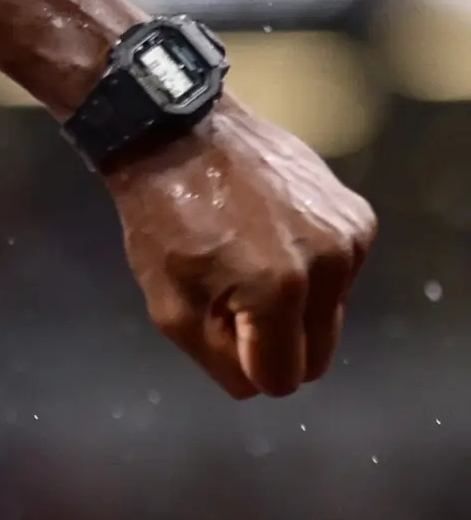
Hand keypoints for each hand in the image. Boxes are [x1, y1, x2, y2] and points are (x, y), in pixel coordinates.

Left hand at [102, 100, 373, 397]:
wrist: (179, 134)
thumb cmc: (162, 216)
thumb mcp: (169, 304)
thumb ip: (218, 360)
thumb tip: (257, 384)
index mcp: (279, 292)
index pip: (284, 377)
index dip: (249, 365)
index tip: (221, 332)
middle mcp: (328, 266)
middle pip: (318, 352)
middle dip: (274, 340)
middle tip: (230, 298)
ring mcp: (349, 237)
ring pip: (328, 312)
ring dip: (292, 302)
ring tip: (246, 258)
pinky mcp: (358, 215)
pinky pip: (338, 272)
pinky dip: (307, 266)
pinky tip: (269, 233)